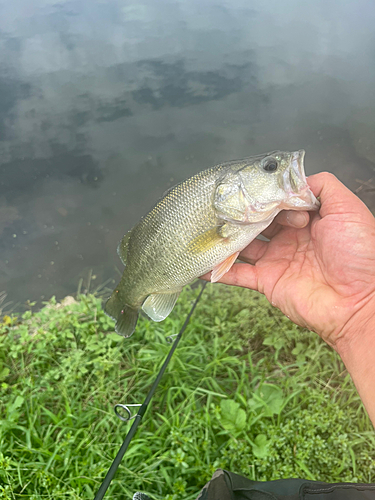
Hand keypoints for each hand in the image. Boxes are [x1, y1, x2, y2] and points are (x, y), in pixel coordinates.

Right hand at [203, 172, 374, 350]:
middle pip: (258, 222)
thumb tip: (295, 178)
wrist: (360, 302)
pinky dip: (219, 271)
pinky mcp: (267, 282)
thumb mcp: (348, 209)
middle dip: (242, 213)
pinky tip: (202, 263)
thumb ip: (323, 186)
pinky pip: (238, 275)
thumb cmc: (359, 255)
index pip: (279, 202)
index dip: (267, 196)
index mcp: (308, 220)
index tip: (255, 191)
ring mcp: (277, 260)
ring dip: (226, 237)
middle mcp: (290, 239)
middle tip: (223, 206)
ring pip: (244, 245)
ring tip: (205, 227)